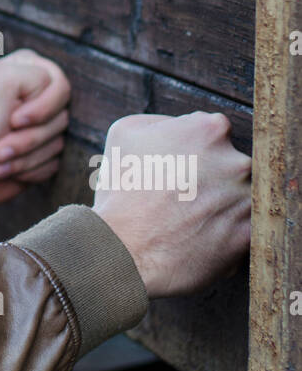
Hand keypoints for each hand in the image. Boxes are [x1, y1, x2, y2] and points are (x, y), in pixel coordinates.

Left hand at [0, 50, 70, 217]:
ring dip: (26, 157)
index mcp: (29, 68)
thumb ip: (34, 76)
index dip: (42, 109)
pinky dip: (31, 169)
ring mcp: (43, 123)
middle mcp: (39, 93)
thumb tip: (56, 95)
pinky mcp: (44, 151)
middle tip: (0, 147)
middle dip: (30, 138)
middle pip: (63, 118)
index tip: (13, 121)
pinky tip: (8, 168)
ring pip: (60, 143)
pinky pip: (56, 163)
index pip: (61, 86)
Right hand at [91, 111, 251, 297]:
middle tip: (182, 195)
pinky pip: (243, 229)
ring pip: (240, 196)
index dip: (195, 149)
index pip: (215, 131)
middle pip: (232, 163)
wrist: (124, 250)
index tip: (180, 167)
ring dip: (220, 204)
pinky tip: (198, 238)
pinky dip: (225, 233)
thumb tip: (181, 126)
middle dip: (212, 177)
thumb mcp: (125, 133)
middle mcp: (237, 161)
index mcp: (209, 130)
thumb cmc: (121, 191)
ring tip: (187, 219)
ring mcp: (246, 200)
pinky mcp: (249, 236)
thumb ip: (163, 121)